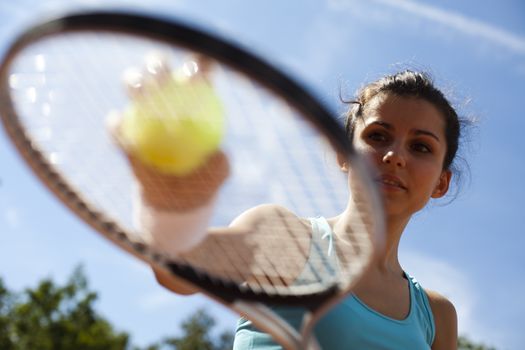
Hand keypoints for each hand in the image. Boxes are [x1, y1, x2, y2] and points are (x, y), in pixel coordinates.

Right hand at [108, 53, 229, 210]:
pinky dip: (116, 124)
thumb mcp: (218, 173)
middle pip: (161, 68)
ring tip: (138, 92)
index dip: (198, 66)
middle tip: (163, 80)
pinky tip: (118, 124)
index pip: (200, 72)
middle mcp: (167, 95)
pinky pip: (116, 125)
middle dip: (158, 64)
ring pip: (134, 85)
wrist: (175, 197)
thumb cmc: (203, 180)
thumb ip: (220, 162)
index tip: (197, 78)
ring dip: (134, 82)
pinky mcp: (123, 131)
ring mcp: (142, 110)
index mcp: (197, 96)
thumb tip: (218, 154)